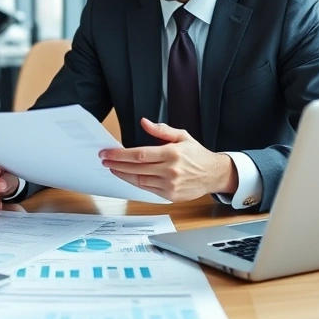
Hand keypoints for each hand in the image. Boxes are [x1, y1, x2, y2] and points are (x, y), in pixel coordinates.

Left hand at [99, 118, 236, 201]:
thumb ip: (161, 130)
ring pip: (139, 180)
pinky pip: (147, 189)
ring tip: (112, 168)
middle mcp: (170, 170)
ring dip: (123, 174)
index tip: (107, 153)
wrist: (214, 174)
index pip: (139, 154)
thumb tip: (144, 123)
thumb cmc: (198, 155)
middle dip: (116, 164)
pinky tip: (128, 176)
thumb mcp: (182, 136)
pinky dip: (135, 183)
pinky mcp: (170, 195)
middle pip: (136, 168)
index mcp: (172, 153)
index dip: (120, 154)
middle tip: (104, 160)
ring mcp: (170, 184)